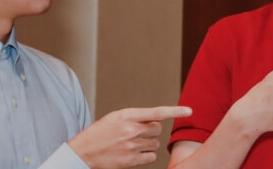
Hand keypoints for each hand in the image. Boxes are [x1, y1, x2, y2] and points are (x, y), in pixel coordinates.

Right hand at [70, 106, 192, 168]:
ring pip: (155, 143)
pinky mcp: (131, 160)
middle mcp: (131, 130)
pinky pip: (151, 157)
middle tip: (137, 133)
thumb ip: (135, 117)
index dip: (175, 111)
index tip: (189, 111)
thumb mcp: (114, 118)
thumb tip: (156, 120)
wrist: (82, 153)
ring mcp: (132, 146)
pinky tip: (134, 153)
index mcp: (126, 115)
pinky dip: (146, 156)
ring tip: (131, 144)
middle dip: (152, 130)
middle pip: (158, 129)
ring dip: (148, 143)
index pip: (157, 112)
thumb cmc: (98, 134)